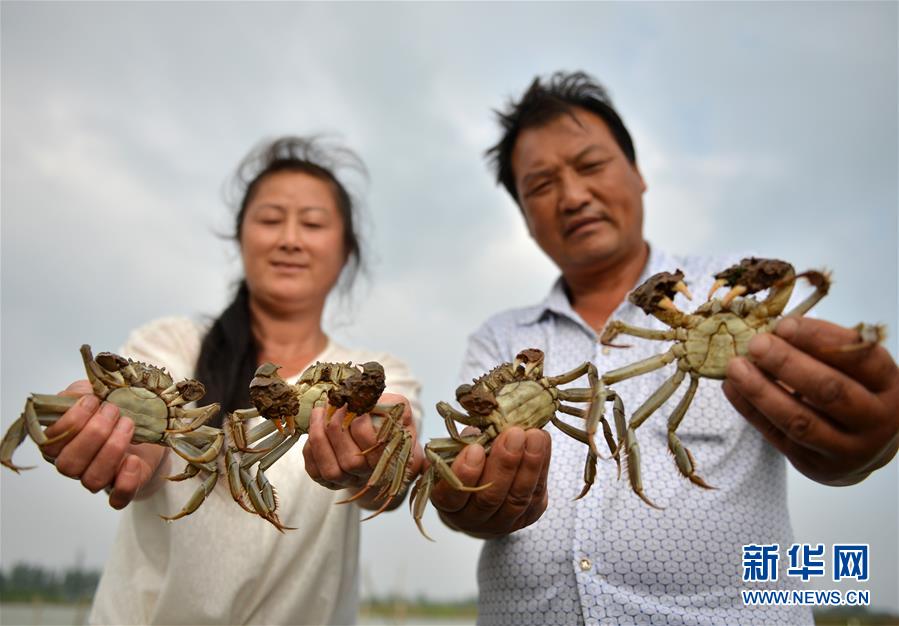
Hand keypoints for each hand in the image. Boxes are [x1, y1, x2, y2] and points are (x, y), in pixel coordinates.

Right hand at [40, 380, 165, 508]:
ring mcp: (99, 478)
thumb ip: (80, 391)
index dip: (71, 421)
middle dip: (94, 433)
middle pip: (69, 464)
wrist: (151, 425)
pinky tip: (133, 460)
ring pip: (92, 480)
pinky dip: (125, 481)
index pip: (51, 443)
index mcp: (61, 443)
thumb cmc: (116, 408)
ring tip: (128, 424)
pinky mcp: (123, 488)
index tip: (93, 400)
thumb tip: (78, 395)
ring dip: (112, 449)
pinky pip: (118, 499)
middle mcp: (76, 465)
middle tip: (113, 411)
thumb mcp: (95, 392)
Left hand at [302, 393, 422, 510]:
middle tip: (332, 405)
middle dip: (336, 430)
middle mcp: (371, 475)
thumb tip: (369, 404)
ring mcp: (350, 481)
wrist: (378, 432)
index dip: (360, 423)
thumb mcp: (398, 408)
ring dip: (319, 438)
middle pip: (351, 463)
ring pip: (330, 471)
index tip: (353, 404)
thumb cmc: (388, 417)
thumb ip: (392, 405)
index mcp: (391, 458)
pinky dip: (310, 449)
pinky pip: (314, 471)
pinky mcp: (330, 481)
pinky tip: (314, 429)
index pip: (373, 446)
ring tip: (318, 412)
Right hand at [430, 427, 550, 538]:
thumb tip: (477, 425)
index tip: (475, 448)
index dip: (464, 473)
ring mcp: (502, 522)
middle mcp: (473, 519)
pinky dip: (542, 467)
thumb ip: (460, 443)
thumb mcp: (455, 452)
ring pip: (516, 499)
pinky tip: (542, 443)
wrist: (485, 489)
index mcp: (448, 505)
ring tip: (534, 436)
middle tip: (514, 434)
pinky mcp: (528, 517)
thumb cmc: (466, 465)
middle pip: (489, 498)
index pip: (451, 496)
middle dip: (504, 464)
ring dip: (529, 465)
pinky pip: (536, 495)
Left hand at [723, 317, 898, 485]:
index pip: (859, 359)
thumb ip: (827, 348)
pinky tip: (732, 388)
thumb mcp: (858, 368)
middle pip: (829, 391)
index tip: (784, 324)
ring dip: (761, 391)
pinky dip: (750, 410)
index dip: (819, 339)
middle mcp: (875, 421)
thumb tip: (776, 328)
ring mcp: (846, 450)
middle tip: (756, 344)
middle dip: (788, 364)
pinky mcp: (814, 465)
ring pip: (799, 421)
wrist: (867, 447)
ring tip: (735, 367)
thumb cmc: (858, 392)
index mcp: (890, 387)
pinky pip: (776, 436)